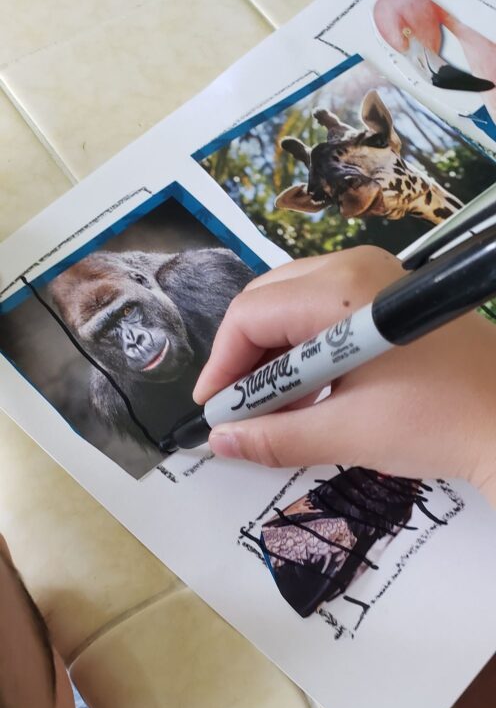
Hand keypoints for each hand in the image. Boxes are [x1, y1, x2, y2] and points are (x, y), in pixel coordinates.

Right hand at [193, 247, 495, 505]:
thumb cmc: (436, 422)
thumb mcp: (347, 433)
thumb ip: (274, 436)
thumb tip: (219, 441)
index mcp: (341, 290)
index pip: (252, 314)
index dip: (223, 364)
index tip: (213, 411)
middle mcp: (354, 266)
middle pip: (268, 302)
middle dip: (245, 358)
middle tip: (238, 411)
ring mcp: (376, 276)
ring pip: (294, 307)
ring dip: (275, 358)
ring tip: (271, 413)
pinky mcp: (390, 299)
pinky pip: (326, 313)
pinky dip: (306, 353)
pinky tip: (307, 397)